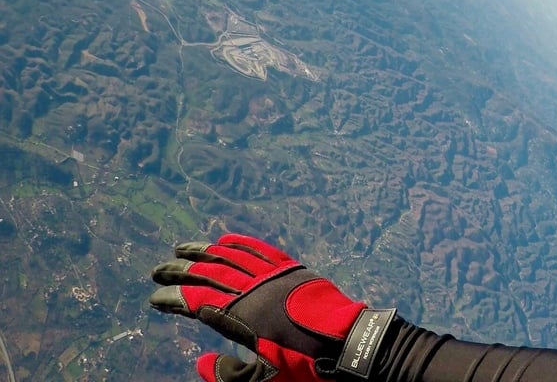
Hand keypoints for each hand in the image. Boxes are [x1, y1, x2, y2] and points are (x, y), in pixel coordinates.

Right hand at [149, 234, 395, 381]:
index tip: (156, 298)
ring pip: (232, 257)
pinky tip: (225, 240)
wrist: (348, 343)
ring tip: (184, 249)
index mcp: (241, 316)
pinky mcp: (292, 269)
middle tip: (158, 269)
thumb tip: (201, 363)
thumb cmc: (304, 366)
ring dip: (205, 251)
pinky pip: (261, 250)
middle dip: (181, 271)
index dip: (174, 299)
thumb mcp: (263, 380)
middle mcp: (253, 290)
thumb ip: (228, 375)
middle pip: (209, 274)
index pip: (197, 302)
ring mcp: (273, 276)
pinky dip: (240, 244)